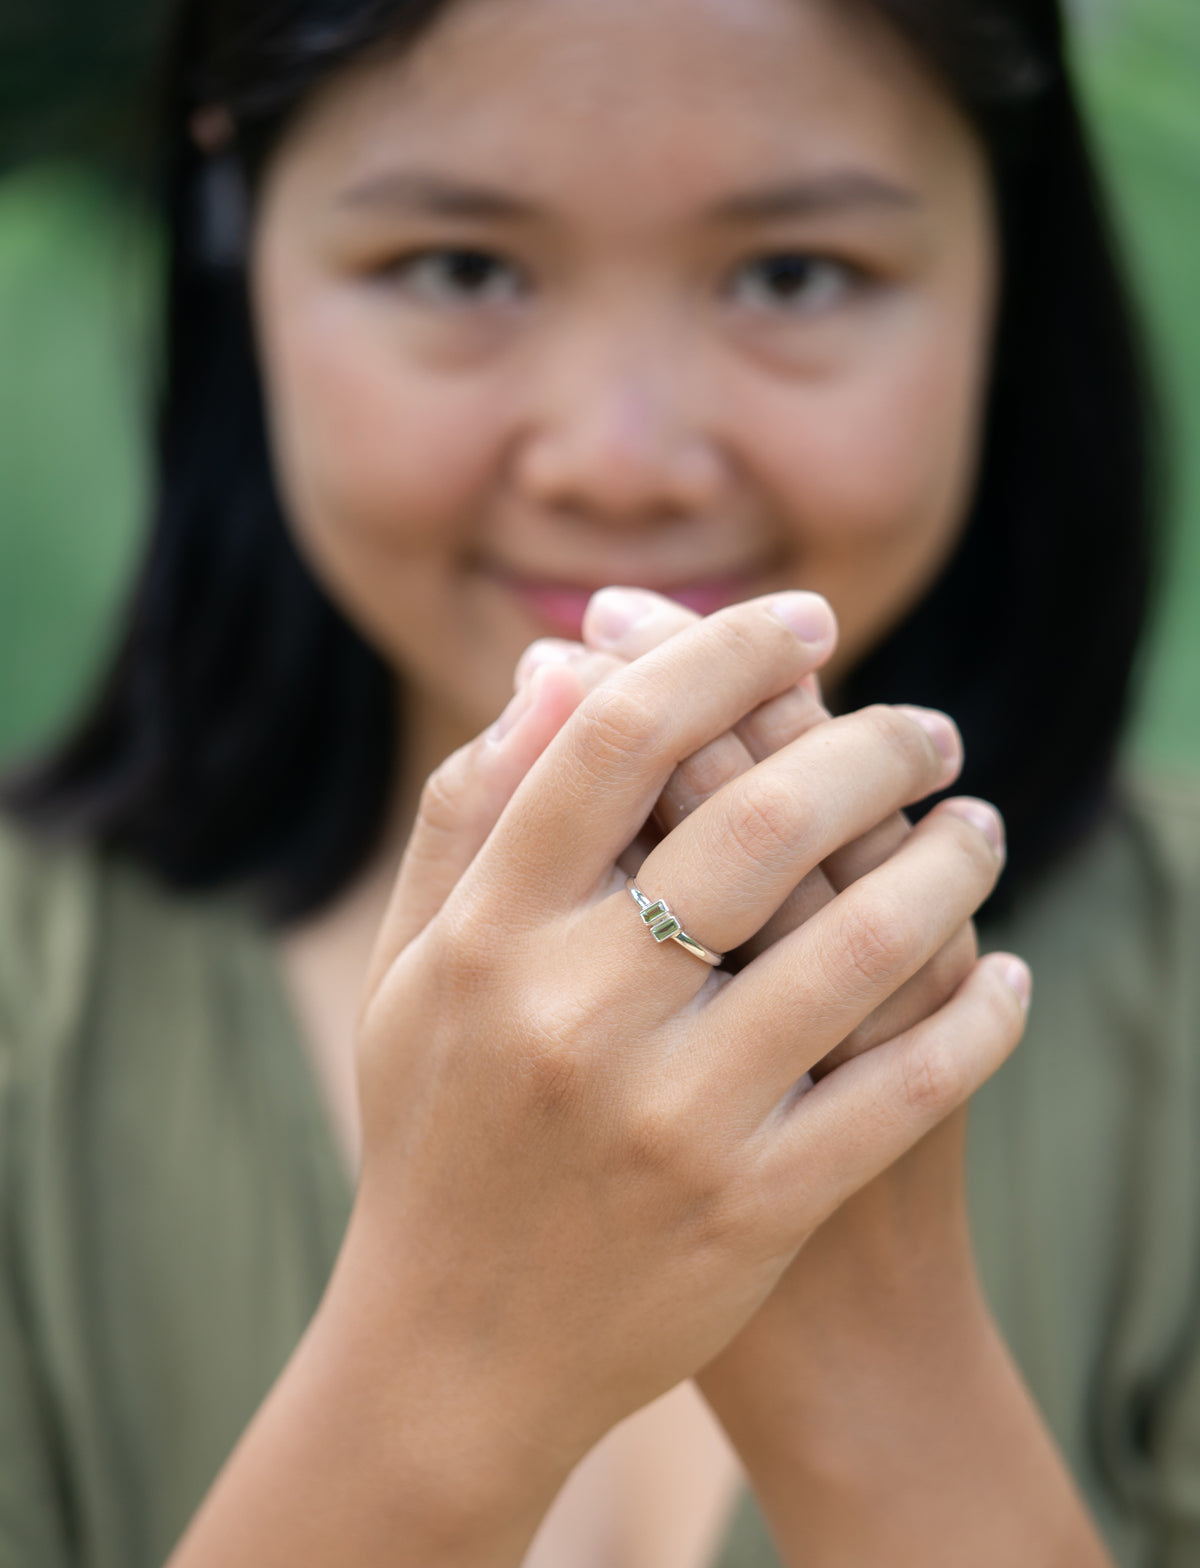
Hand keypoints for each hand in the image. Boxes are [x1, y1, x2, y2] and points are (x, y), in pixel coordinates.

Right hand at [338, 592, 1019, 1531]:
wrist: (455, 1356)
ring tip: (980, 827)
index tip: (806, 618)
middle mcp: (574, 1013)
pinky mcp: (751, 1209)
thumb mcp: (417, 970)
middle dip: (874, 745)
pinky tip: (1008, 974)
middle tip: (931, 729)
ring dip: (950, 863)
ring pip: (860, 943)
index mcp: (488, 935)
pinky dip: (979, 1018)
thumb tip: (561, 668)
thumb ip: (472, 813)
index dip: (722, 652)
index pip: (616, 738)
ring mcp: (671, 1117)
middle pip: (760, 817)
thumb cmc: (440, 1132)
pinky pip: (902, 1089)